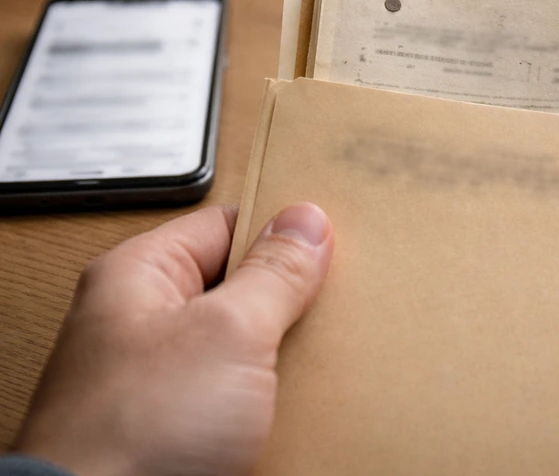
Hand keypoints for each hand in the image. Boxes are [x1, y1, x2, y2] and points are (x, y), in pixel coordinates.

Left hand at [13, 202, 334, 475]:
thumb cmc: (132, 434)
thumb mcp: (229, 332)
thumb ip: (273, 272)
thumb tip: (305, 222)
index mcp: (140, 275)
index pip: (225, 224)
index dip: (280, 229)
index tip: (328, 240)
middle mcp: (146, 322)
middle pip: (238, 285)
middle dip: (288, 297)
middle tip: (330, 302)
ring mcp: (162, 377)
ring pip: (242, 344)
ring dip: (282, 352)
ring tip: (321, 352)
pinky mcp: (177, 425)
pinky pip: (237, 393)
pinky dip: (270, 396)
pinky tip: (298, 397)